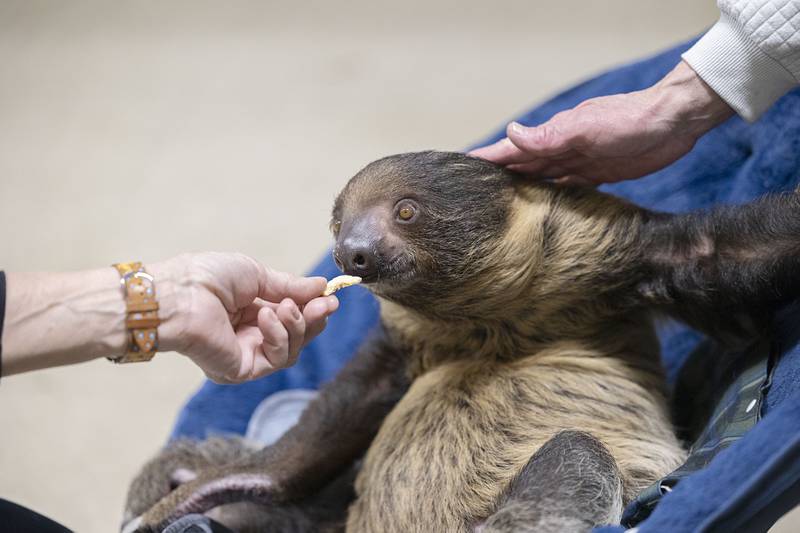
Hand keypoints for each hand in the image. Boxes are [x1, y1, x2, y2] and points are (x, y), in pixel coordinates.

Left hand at [152, 252, 336, 383]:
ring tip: (283, 307)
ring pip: (292, 349)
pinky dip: (278, 337)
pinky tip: (267, 318)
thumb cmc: (206, 277)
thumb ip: (290, 286)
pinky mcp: (241, 370)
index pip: (291, 315)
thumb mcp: (256, 274)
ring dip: (296, 325)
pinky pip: (277, 358)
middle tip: (326, 304)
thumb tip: (321, 287)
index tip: (331, 297)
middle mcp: (249, 334)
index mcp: (250, 310)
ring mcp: (246, 354)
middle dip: (313, 319)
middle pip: (297, 336)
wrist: (179, 293)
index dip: (313, 307)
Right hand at [470, 61, 732, 184]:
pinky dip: (554, 198)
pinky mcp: (599, 175)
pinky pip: (569, 189)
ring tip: (502, 208)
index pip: (512, 149)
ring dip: (524, 192)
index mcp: (553, 137)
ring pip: (543, 180)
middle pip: (523, 168)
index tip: (460, 166)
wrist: (673, 122)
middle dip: (499, 179)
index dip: (487, 158)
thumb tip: (510, 132)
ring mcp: (580, 163)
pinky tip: (546, 210)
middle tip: (474, 196)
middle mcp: (562, 150)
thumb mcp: (585, 128)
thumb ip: (548, 135)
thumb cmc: (628, 121)